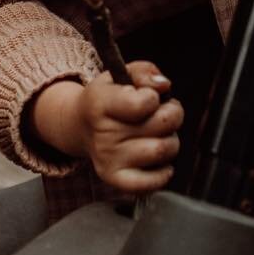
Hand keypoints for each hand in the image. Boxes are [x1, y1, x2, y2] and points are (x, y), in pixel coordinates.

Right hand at [32, 61, 185, 192]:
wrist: (81, 124)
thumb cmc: (108, 98)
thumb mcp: (121, 74)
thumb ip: (145, 72)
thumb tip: (163, 85)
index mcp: (100, 103)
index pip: (145, 102)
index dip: (155, 96)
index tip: (148, 96)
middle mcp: (102, 134)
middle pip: (163, 125)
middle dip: (172, 114)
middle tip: (160, 113)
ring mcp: (108, 159)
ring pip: (164, 150)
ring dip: (170, 140)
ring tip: (157, 134)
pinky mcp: (114, 179)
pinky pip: (152, 183)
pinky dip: (164, 171)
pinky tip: (157, 159)